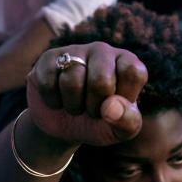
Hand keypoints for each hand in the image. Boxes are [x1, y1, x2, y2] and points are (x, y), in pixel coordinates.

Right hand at [26, 42, 147, 146]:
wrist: (65, 125)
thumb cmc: (100, 123)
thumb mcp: (120, 130)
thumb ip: (128, 121)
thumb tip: (111, 107)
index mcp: (126, 62)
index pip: (133, 72)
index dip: (124, 98)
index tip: (118, 107)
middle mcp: (103, 51)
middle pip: (100, 80)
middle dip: (94, 106)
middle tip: (92, 110)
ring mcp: (75, 51)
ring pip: (72, 80)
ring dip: (72, 105)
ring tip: (75, 104)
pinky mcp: (49, 58)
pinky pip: (48, 81)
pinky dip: (53, 101)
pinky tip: (58, 98)